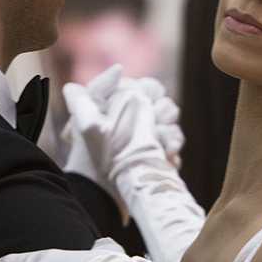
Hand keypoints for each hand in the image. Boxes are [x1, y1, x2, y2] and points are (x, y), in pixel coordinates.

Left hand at [63, 65, 182, 170]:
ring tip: (161, 146)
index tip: (145, 101)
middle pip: (167, 106)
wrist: (100, 193)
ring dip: (170, 134)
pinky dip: (171, 153)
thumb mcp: (87, 117)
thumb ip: (99, 88)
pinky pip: (174, 151)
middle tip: (154, 126)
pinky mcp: (154, 162)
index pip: (150, 87)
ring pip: (174, 128)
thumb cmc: (90, 154)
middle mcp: (134, 123)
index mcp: (120, 107)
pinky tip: (165, 158)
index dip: (150, 91)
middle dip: (163, 114)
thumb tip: (119, 68)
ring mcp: (147, 143)